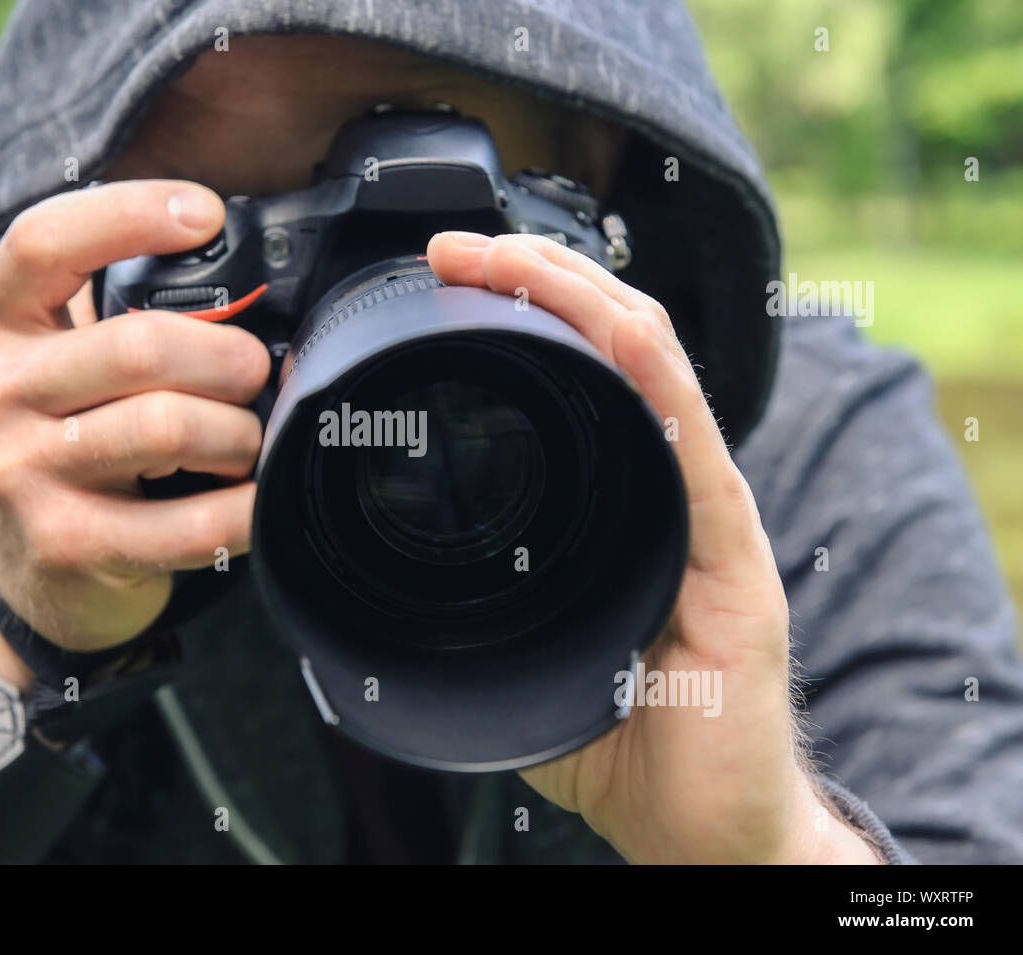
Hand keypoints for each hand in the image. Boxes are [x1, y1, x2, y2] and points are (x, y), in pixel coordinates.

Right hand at [0, 180, 269, 690]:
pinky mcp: (68, 545)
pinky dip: (246, 507)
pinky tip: (253, 498)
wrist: (23, 572)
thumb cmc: (66, 445)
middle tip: (257, 375)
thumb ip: (118, 316)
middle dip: (230, 358)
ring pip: (170, 426)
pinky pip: (194, 523)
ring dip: (240, 434)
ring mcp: (24, 474)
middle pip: (142, 346)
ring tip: (245, 443)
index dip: (130, 214)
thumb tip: (247, 279)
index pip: (43, 243)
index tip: (207, 215)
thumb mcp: (59, 368)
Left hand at [426, 231, 880, 863]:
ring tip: (505, 257)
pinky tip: (611, 329)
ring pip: (652, 367)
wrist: (700, 823)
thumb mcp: (522, 649)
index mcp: (620, 499)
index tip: (440, 281)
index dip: (519, 310)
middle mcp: (667, 488)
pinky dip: (651, 376)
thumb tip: (375, 587)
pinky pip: (691, 444)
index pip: (578, 371)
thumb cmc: (617, 736)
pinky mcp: (731, 556)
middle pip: (612, 343)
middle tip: (454, 248)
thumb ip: (476, 603)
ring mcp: (704, 513)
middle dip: (535, 278)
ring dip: (578, 299)